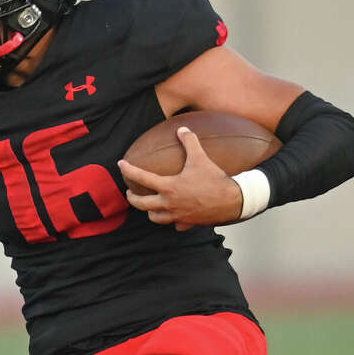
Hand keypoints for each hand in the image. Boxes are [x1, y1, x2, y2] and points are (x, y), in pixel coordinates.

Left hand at [118, 127, 243, 230]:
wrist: (232, 201)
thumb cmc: (215, 180)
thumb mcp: (201, 158)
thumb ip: (190, 142)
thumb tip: (182, 129)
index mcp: (169, 187)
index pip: (142, 178)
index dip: (128, 170)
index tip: (121, 165)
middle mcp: (170, 204)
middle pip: (141, 204)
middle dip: (132, 198)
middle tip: (130, 192)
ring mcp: (178, 216)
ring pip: (155, 218)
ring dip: (150, 211)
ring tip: (150, 206)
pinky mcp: (188, 223)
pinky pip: (176, 225)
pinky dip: (173, 221)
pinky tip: (175, 216)